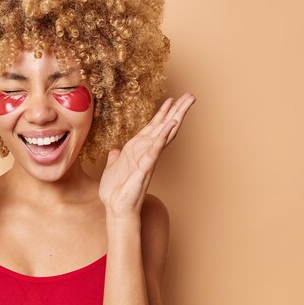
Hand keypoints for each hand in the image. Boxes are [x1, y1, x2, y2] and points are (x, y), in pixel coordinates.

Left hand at [98, 93, 195, 217]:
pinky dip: (163, 136)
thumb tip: (115, 150)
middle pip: (165, 126)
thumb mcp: (112, 168)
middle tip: (191, 96)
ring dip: (176, 117)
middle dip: (177, 110)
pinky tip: (171, 124)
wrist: (115, 208)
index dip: (162, 113)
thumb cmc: (116, 191)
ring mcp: (148, 158)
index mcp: (138, 150)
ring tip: (186, 103)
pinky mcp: (145, 167)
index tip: (171, 99)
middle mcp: (147, 152)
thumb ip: (116, 157)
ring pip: (165, 134)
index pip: (154, 127)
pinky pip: (156, 149)